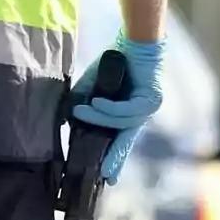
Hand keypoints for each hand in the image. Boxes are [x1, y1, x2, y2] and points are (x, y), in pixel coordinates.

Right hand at [71, 31, 166, 183]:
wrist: (132, 41)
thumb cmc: (115, 62)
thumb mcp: (94, 86)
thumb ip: (85, 102)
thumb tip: (68, 119)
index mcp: (130, 114)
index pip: (122, 140)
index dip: (114, 157)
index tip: (107, 178)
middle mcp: (142, 115)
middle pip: (127, 140)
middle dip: (115, 157)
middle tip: (105, 174)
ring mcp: (149, 108)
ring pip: (122, 122)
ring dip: (99, 118)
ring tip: (82, 112)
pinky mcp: (151, 99)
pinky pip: (127, 110)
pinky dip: (110, 108)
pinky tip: (96, 103)